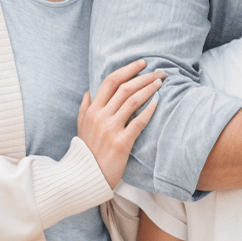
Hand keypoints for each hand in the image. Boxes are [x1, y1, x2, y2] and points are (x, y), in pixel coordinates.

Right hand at [78, 60, 163, 187]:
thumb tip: (89, 91)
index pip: (110, 81)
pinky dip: (149, 110)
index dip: (127, 69)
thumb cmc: (86, 152)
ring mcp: (110, 128)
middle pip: (125, 88)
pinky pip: (138, 121)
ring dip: (149, 88)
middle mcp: (100, 116)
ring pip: (133, 101)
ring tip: (161, 83)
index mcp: (92, 110)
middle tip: (159, 71)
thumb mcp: (80, 128)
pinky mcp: (121, 142)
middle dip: (144, 76)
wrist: (85, 177)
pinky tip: (158, 103)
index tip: (142, 63)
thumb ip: (84, 108)